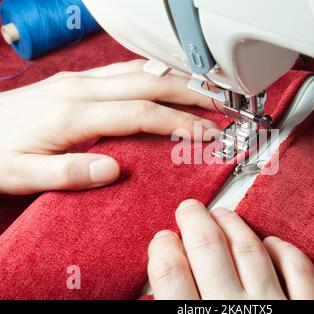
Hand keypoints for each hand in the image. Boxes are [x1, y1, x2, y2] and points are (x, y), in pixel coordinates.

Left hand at [0, 60, 218, 194]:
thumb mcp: (24, 176)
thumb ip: (71, 174)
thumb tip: (114, 170)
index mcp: (73, 114)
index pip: (141, 113)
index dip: (179, 122)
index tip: (205, 133)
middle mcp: (80, 89)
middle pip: (148, 83)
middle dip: (190, 92)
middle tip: (219, 103)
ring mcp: (79, 80)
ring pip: (138, 70)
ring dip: (175, 78)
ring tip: (203, 88)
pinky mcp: (76, 80)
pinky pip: (123, 68)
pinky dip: (152, 72)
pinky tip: (165, 79)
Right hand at [148, 199, 313, 299]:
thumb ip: (172, 308)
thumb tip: (154, 293)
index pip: (170, 275)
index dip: (162, 251)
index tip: (163, 239)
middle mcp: (236, 310)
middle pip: (209, 249)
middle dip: (194, 221)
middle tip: (189, 208)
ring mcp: (276, 308)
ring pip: (250, 251)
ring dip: (234, 226)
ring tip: (224, 214)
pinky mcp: (310, 311)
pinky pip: (299, 272)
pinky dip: (285, 253)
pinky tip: (273, 243)